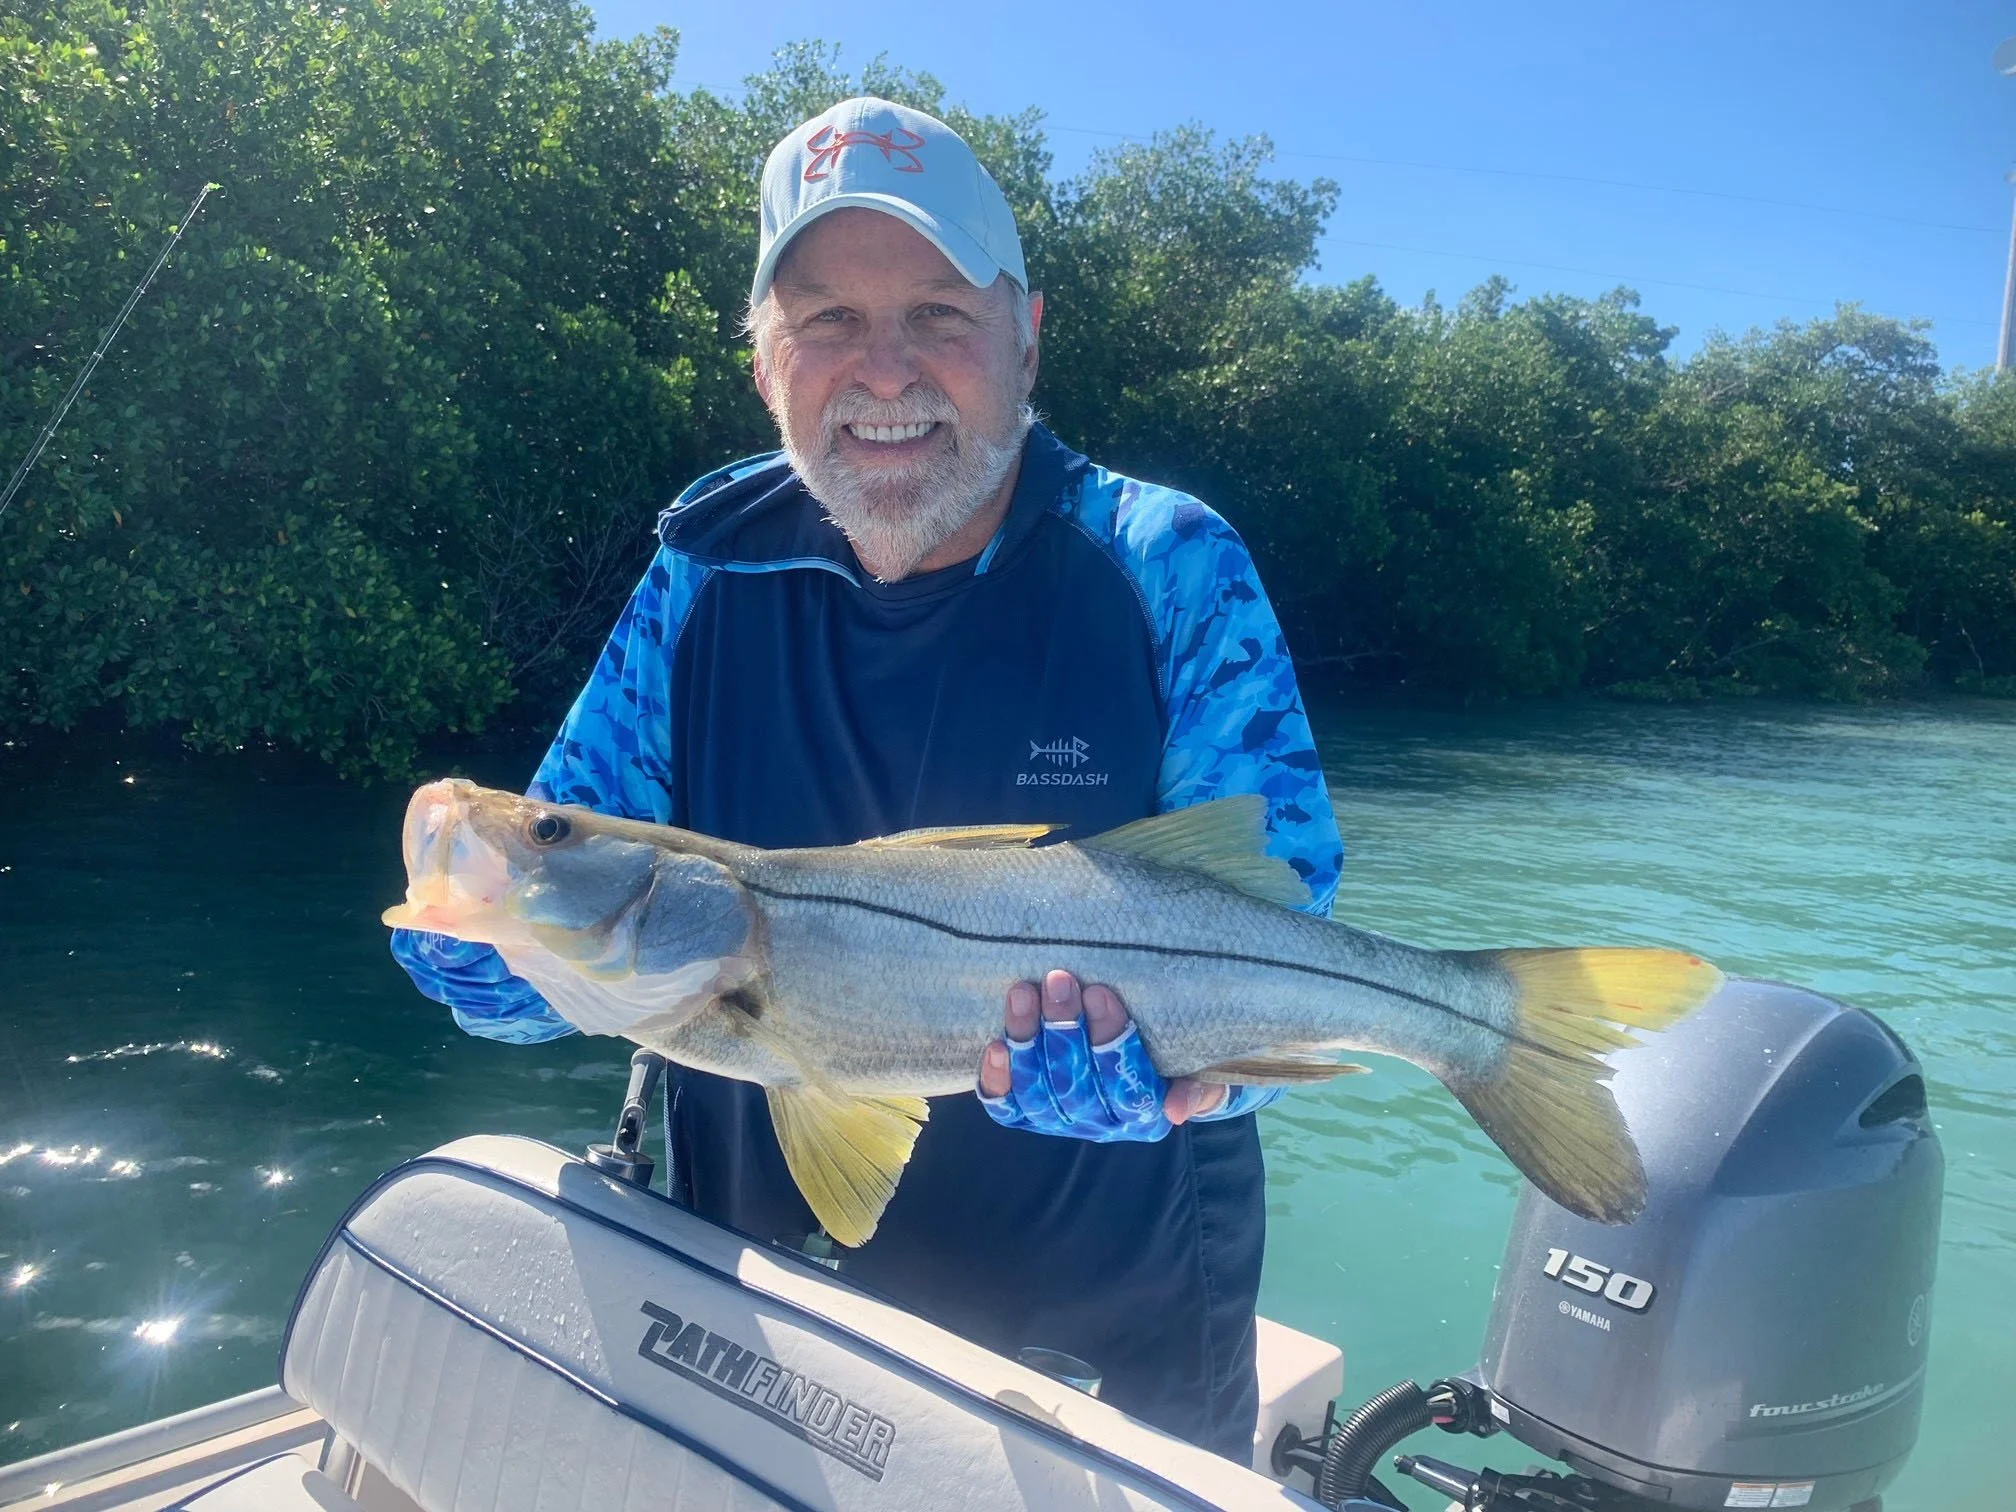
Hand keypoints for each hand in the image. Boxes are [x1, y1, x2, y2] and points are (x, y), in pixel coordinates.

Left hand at [976, 971, 1225, 1140]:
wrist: (1148, 1070)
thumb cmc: (1175, 1058)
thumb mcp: (1201, 1070)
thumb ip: (1199, 1086)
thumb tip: (1176, 1108)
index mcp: (1143, 1115)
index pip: (1126, 1085)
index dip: (1111, 1041)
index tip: (1100, 993)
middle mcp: (1099, 1125)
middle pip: (1076, 1086)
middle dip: (1064, 1030)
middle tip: (1058, 980)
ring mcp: (1060, 1120)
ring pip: (1037, 1093)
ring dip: (1028, 1040)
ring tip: (1023, 992)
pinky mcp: (1026, 1113)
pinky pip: (1005, 1105)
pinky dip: (997, 1077)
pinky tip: (995, 1044)